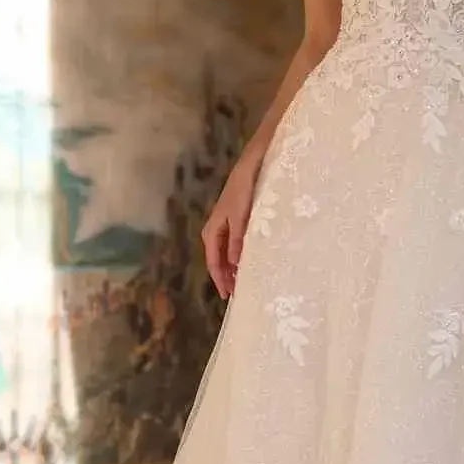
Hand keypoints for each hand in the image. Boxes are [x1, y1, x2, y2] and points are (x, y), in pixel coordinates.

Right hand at [201, 160, 259, 298]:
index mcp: (212, 231)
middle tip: (238, 294)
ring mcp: (225, 226)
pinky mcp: (236, 221)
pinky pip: (234, 245)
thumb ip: (237, 241)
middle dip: (226, 277)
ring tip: (243, 283)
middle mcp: (216, 230)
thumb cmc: (244, 190)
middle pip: (219, 260)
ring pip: (226, 253)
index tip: (228, 296)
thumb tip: (236, 265)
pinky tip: (248, 262)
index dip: (220, 280)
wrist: (251, 166)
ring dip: (233, 268)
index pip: (214, 262)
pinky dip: (238, 256)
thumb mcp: (241, 218)